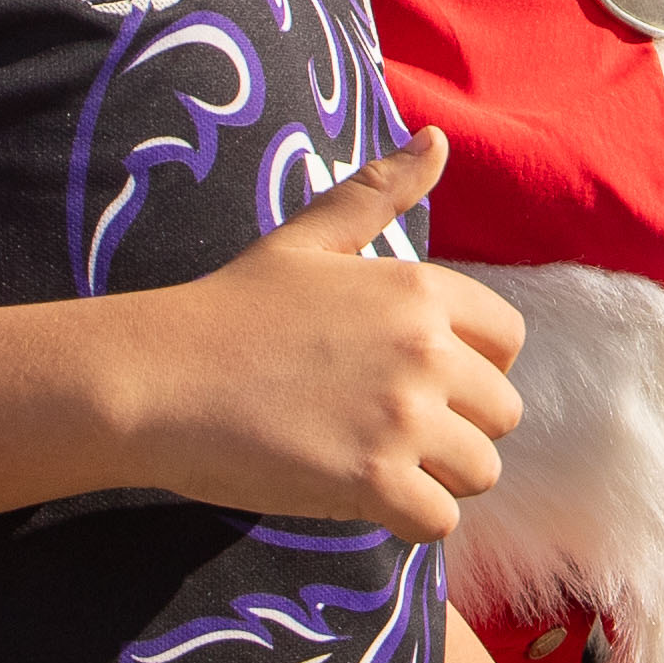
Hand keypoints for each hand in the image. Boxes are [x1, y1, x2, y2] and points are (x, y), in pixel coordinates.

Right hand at [124, 137, 523, 538]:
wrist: (155, 379)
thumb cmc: (227, 309)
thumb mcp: (307, 239)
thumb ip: (378, 192)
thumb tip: (437, 140)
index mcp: (419, 289)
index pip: (508, 341)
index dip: (472, 367)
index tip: (414, 379)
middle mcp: (426, 350)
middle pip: (502, 413)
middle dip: (458, 429)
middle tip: (386, 430)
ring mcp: (403, 418)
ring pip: (480, 471)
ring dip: (438, 479)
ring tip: (376, 464)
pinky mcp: (373, 481)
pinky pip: (439, 521)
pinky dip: (409, 522)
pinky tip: (362, 500)